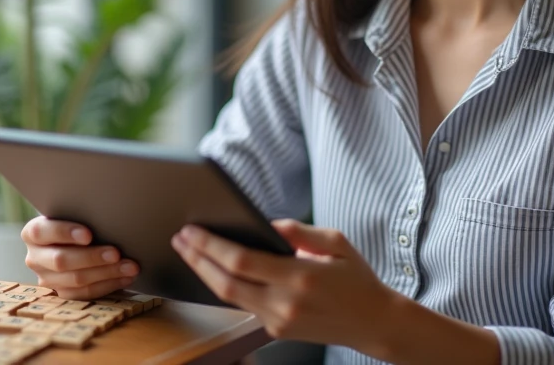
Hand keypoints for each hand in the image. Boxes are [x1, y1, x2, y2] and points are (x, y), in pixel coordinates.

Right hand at [21, 217, 139, 299]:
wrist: (74, 238)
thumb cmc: (77, 219)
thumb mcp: (74, 212)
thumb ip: (82, 213)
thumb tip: (107, 213)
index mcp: (32, 233)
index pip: (42, 232)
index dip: (65, 233)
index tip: (88, 235)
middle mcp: (35, 258)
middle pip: (61, 261)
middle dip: (92, 257)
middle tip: (116, 253)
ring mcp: (46, 279)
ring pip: (76, 280)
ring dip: (107, 273)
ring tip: (130, 267)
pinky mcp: (61, 293)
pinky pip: (85, 294)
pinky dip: (108, 285)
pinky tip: (126, 277)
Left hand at [171, 218, 395, 351]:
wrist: (374, 323)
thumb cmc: (356, 278)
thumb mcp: (336, 242)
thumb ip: (298, 231)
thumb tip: (265, 223)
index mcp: (300, 277)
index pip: (241, 261)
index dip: (211, 245)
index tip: (191, 230)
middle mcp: (285, 303)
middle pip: (226, 282)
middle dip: (198, 258)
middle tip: (179, 238)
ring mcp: (279, 322)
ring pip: (230, 297)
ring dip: (205, 273)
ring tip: (188, 251)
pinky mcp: (277, 331)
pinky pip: (244, 305)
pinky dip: (225, 286)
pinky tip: (213, 270)